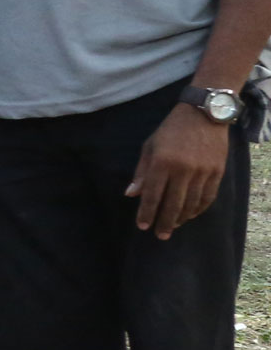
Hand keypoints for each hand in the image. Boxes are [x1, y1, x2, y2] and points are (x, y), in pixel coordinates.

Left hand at [130, 102, 231, 238]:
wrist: (204, 114)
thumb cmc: (171, 129)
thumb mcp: (150, 146)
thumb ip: (142, 172)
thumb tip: (131, 194)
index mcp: (162, 162)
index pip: (153, 195)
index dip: (147, 213)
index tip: (142, 226)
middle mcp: (183, 169)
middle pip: (173, 204)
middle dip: (164, 222)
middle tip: (159, 235)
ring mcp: (203, 171)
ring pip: (191, 203)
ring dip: (181, 218)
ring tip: (172, 226)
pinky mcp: (217, 171)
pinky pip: (208, 197)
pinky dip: (198, 209)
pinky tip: (189, 215)